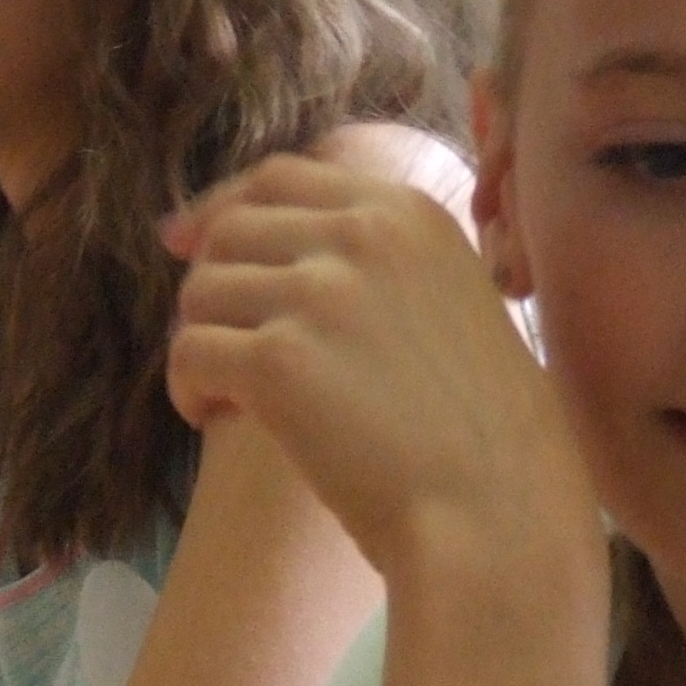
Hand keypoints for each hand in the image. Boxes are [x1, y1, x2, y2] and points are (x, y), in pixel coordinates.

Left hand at [164, 156, 590, 581]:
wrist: (498, 509)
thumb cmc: (483, 431)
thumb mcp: (453, 299)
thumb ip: (381, 261)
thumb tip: (275, 244)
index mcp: (407, 212)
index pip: (281, 177)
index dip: (223, 209)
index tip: (189, 245)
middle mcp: (362, 233)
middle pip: (230, 230)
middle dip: (211, 284)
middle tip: (221, 343)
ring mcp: (319, 292)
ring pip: (201, 292)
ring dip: (201, 341)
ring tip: (227, 394)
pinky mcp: (279, 360)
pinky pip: (189, 352)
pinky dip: (187, 388)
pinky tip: (213, 420)